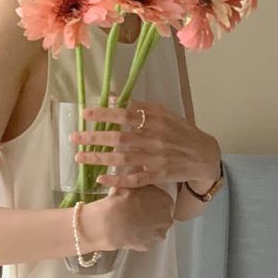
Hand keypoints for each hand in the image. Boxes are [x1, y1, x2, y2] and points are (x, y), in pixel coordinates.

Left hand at [74, 102, 218, 198]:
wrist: (203, 155)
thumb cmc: (180, 132)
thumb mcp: (164, 113)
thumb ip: (139, 106)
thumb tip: (112, 97)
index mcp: (155, 119)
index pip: (124, 113)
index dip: (103, 114)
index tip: (84, 114)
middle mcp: (154, 138)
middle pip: (119, 137)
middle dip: (94, 137)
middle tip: (74, 137)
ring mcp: (156, 158)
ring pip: (122, 159)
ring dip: (98, 158)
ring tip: (79, 157)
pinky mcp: (158, 176)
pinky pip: (134, 180)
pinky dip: (117, 180)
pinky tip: (100, 179)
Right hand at [81, 183, 176, 254]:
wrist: (112, 221)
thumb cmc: (121, 199)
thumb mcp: (130, 182)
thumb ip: (138, 174)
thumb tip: (140, 165)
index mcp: (165, 200)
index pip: (163, 202)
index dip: (152, 203)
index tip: (142, 204)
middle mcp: (168, 217)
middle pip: (162, 217)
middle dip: (152, 216)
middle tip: (136, 215)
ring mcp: (160, 233)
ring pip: (155, 230)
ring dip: (147, 228)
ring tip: (132, 225)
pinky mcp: (152, 246)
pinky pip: (148, 241)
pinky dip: (141, 239)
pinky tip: (131, 234)